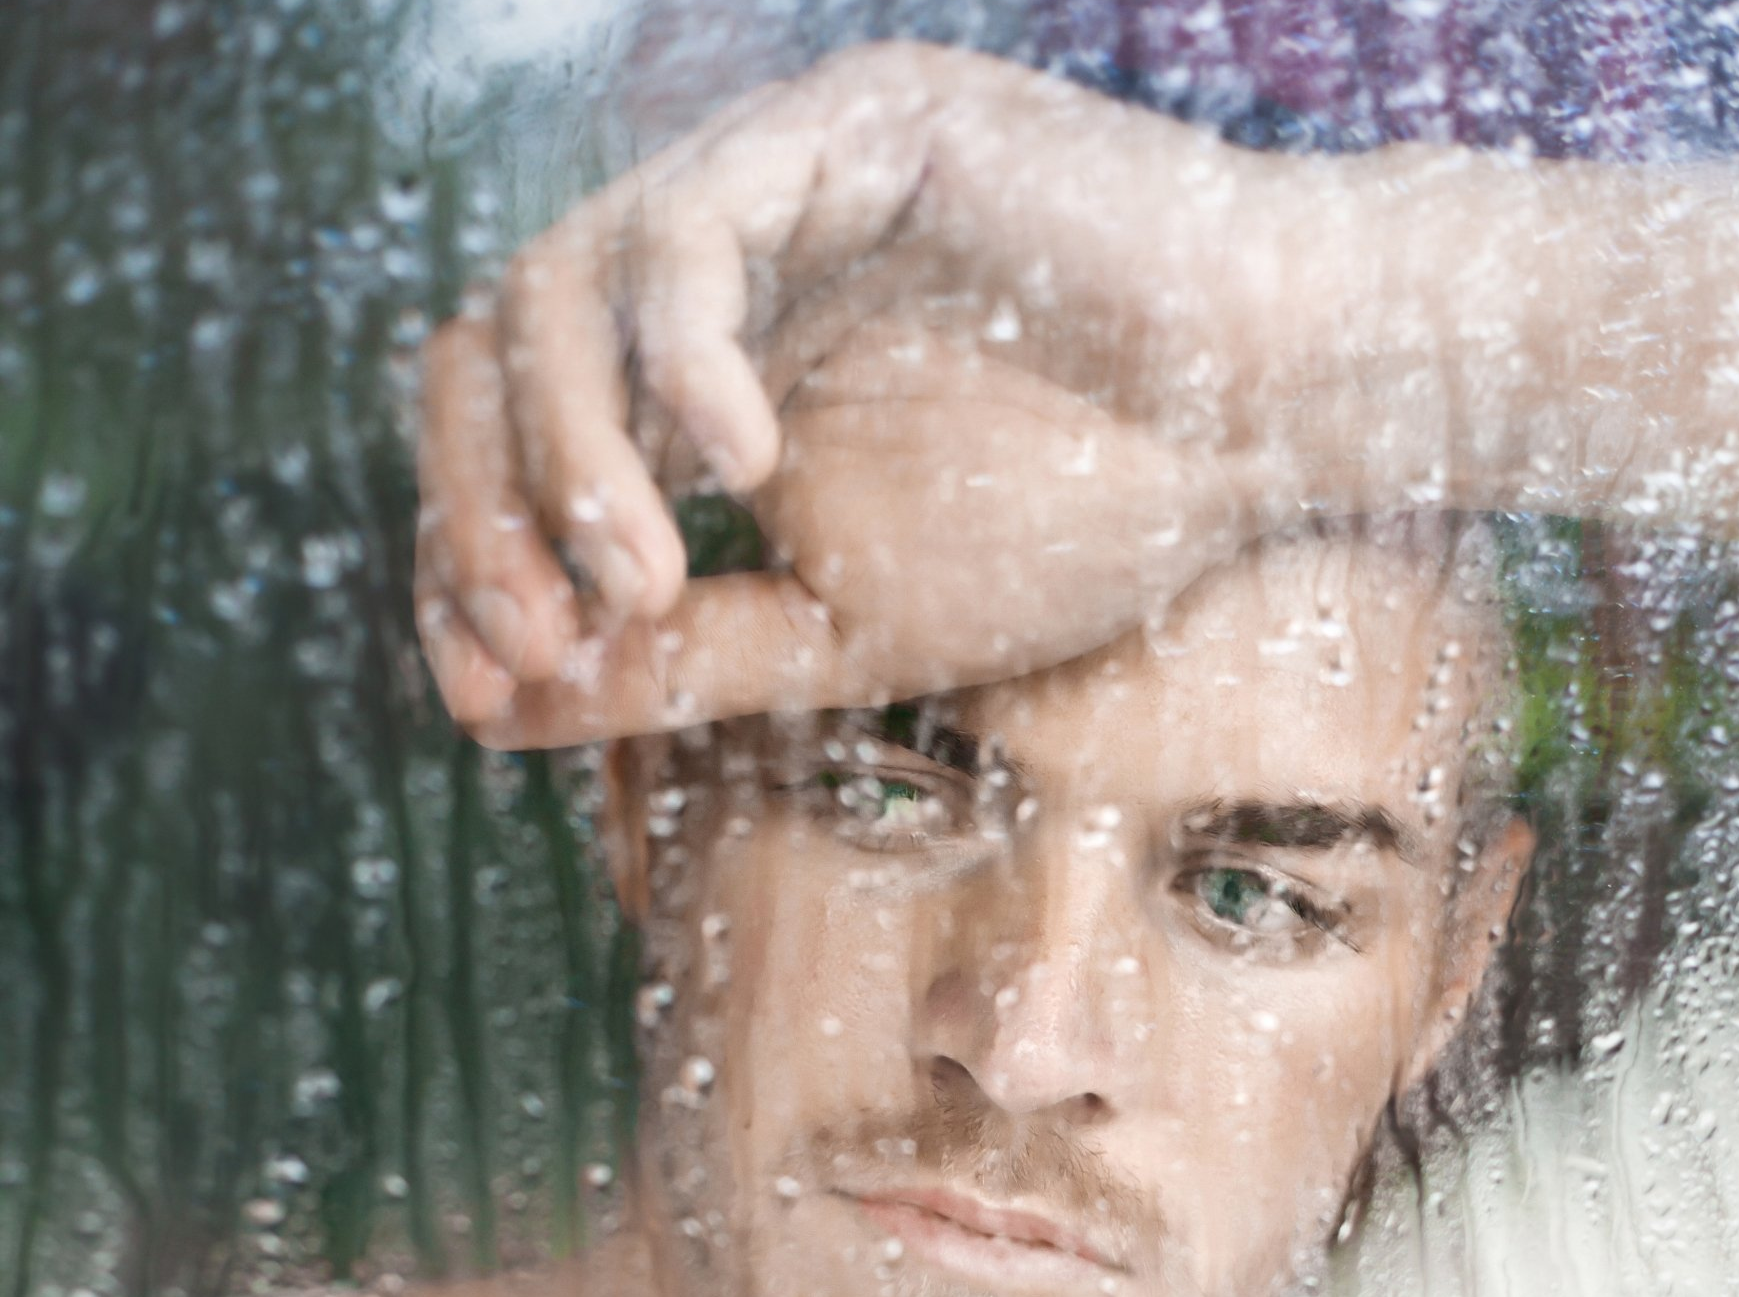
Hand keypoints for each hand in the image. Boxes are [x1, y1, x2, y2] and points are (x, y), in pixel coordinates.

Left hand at [412, 41, 1296, 738]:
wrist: (1262, 421)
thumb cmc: (1077, 522)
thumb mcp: (846, 631)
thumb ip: (678, 662)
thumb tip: (496, 713)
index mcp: (698, 379)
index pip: (508, 449)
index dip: (464, 561)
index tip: (482, 689)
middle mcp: (708, 272)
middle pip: (487, 351)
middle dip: (480, 509)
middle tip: (529, 642)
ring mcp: (768, 185)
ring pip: (558, 283)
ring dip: (569, 453)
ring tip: (641, 583)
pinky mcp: (845, 128)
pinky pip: (695, 226)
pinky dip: (682, 356)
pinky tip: (744, 464)